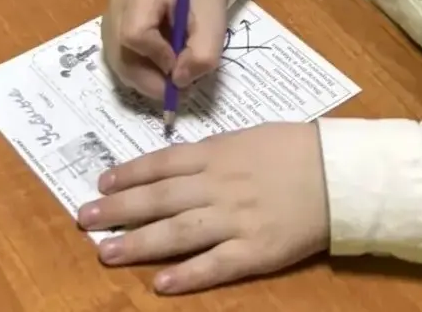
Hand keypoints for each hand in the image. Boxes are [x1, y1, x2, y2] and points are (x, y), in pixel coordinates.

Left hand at [78, 123, 329, 294]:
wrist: (337, 173)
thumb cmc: (294, 149)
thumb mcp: (246, 137)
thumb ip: (212, 153)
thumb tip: (177, 165)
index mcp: (216, 153)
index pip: (161, 164)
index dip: (129, 174)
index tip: (101, 183)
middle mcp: (217, 185)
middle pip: (159, 198)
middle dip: (118, 210)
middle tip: (84, 219)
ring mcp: (235, 219)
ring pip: (177, 232)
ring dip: (138, 243)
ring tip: (104, 252)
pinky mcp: (255, 251)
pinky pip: (215, 265)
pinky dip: (187, 275)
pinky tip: (160, 284)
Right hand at [102, 0, 228, 100]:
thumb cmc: (201, 1)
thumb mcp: (213, 24)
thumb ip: (202, 54)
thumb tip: (178, 82)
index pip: (135, 34)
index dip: (157, 57)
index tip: (181, 62)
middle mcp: (117, 8)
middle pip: (122, 56)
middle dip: (152, 81)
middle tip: (179, 89)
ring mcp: (110, 22)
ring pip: (119, 66)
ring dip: (147, 82)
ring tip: (171, 77)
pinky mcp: (110, 36)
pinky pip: (120, 65)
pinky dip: (141, 76)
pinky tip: (159, 70)